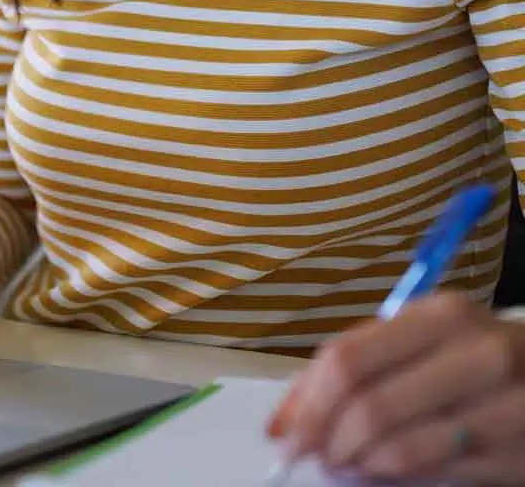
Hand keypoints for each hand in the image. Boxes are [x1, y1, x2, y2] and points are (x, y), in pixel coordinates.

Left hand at [268, 293, 524, 482]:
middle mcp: (477, 356)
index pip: (350, 360)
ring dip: (359, 463)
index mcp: (440, 315)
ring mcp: (505, 409)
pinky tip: (381, 469)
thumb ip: (352, 362)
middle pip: (372, 407)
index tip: (284, 433)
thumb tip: (283, 419)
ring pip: (403, 448)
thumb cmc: (466, 350)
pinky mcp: (518, 456)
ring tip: (343, 462)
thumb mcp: (415, 336)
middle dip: (328, 439)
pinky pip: (438, 473)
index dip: (309, 403)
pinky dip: (396, 476)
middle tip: (310, 455)